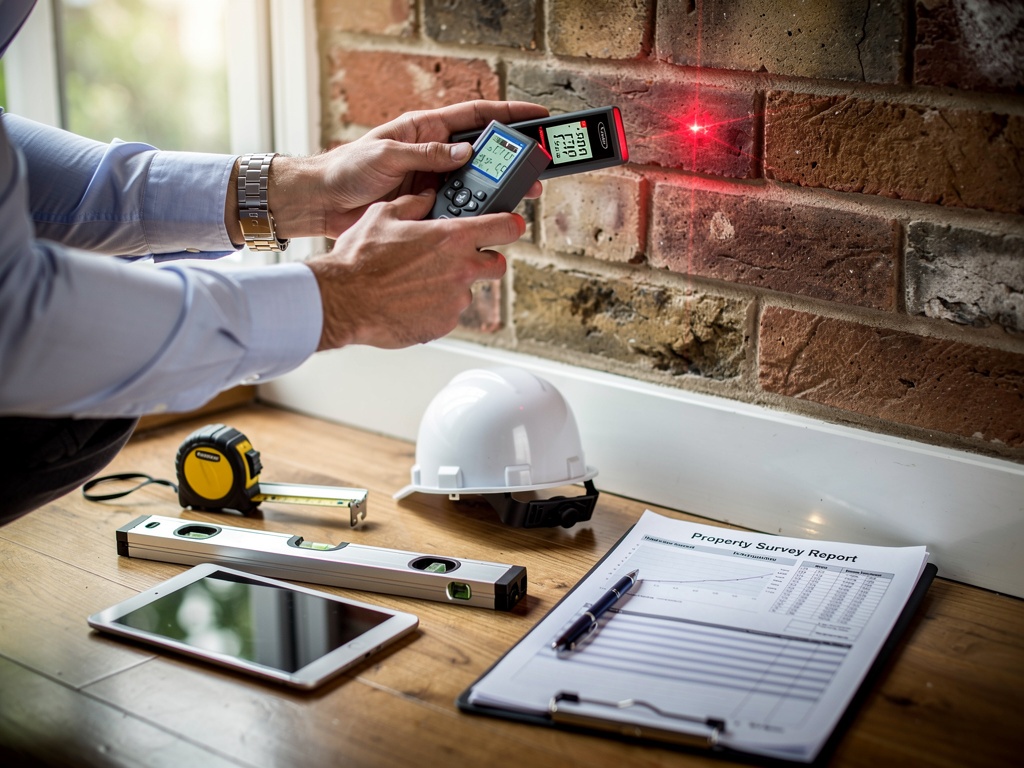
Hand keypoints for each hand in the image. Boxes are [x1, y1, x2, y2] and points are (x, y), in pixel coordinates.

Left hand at [268, 100, 548, 238]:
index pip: (477, 116)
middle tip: (536, 174)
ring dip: (496, 194)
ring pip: (476, 186)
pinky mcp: (427, 207)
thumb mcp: (386, 155)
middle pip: (485, 154)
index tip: (539, 117)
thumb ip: (427, 154)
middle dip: (513, 162)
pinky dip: (474, 217)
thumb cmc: (347, 169)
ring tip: (518, 201)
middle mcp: (435, 154)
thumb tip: (465, 153)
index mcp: (427, 130)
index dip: (510, 116)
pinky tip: (487, 223)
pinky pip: (458, 211)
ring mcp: (433, 182)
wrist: (324, 203)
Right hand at [306, 189, 521, 350]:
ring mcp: (455, 300)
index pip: (504, 228)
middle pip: (497, 264)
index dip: (510, 224)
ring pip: (468, 290)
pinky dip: (436, 306)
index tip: (511, 225)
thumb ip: (414, 204)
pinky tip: (411, 300)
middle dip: (485, 260)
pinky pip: (449, 312)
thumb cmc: (360, 259)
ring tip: (418, 282)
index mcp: (453, 237)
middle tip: (461, 258)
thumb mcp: (384, 215)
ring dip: (452, 285)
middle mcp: (462, 269)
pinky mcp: (445, 323)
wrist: (344, 300)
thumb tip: (427, 198)